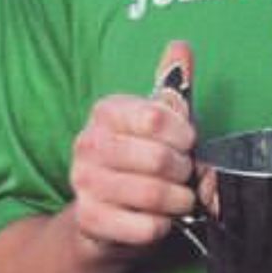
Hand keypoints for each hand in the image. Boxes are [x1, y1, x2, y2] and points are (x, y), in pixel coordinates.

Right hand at [70, 39, 196, 254]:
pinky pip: (144, 226)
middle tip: (184, 176)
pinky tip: (159, 219)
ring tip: (178, 199)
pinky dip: (163, 226)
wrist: (104, 215)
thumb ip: (172, 86)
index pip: (155, 117)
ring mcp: (84, 182)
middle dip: (184, 172)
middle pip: (158, 160)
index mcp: (106, 113)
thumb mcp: (156, 122)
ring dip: (177, 201)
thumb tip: (180, 46)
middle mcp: (88, 144)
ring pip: (153, 195)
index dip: (184, 136)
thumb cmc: (139, 162)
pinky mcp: (89, 219)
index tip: (187, 144)